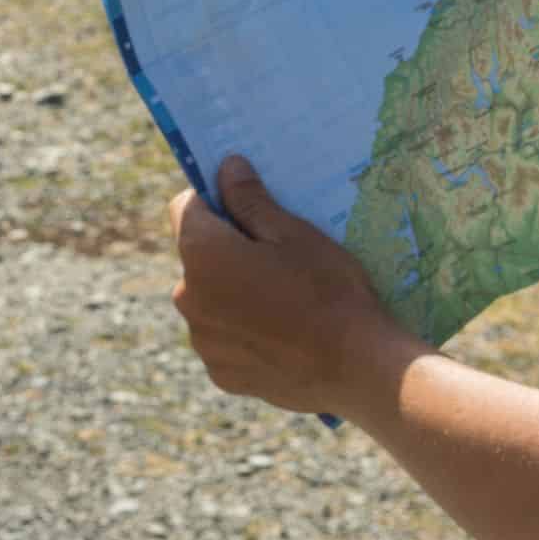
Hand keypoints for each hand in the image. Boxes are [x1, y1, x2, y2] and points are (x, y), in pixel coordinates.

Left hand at [169, 155, 414, 416]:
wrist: (354, 366)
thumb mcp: (294, 232)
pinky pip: (223, 335)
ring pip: (209, 296)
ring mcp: (202, 341)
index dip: (215, 197)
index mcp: (202, 255)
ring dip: (233, 288)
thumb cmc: (327, 287)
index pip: (184, 207)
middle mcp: (188, 298)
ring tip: (285, 295)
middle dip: (228, 246)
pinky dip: (242, 327)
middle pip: (198, 254)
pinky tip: (283, 330)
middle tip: (279, 251)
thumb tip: (225, 167)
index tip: (249, 202)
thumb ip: (250, 200)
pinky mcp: (220, 372)